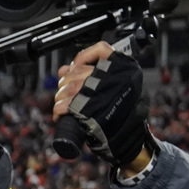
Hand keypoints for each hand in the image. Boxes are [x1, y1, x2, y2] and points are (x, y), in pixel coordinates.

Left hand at [53, 41, 150, 172]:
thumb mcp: (113, 88)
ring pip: (70, 87)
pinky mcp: (93, 112)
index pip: (102, 49)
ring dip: (60, 97)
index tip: (75, 66)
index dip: (83, 56)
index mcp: (125, 69)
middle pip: (79, 71)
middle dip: (66, 82)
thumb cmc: (120, 112)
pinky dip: (59, 109)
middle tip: (65, 93)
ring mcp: (104, 94)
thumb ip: (92, 74)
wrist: (129, 139)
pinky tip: (60, 114)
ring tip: (62, 105)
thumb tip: (65, 68)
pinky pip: (67, 105)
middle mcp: (116, 79)